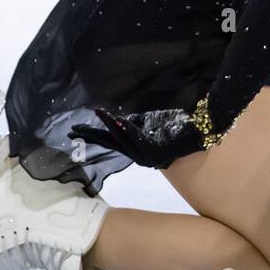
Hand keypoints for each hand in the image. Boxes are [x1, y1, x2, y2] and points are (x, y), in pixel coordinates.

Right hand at [70, 106, 204, 168]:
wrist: (196, 134)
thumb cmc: (173, 127)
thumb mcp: (148, 124)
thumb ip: (132, 124)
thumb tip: (117, 119)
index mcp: (134, 147)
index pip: (108, 141)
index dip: (92, 135)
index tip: (73, 130)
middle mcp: (137, 154)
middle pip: (110, 143)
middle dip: (93, 135)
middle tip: (74, 129)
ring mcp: (146, 155)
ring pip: (124, 140)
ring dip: (110, 126)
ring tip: (99, 114)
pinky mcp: (156, 151)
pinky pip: (139, 139)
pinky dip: (129, 130)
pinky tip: (120, 121)